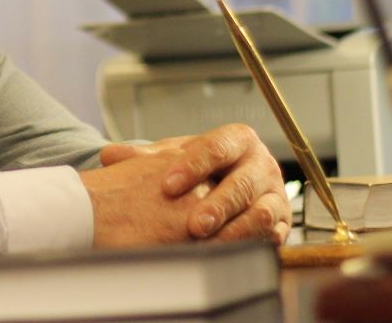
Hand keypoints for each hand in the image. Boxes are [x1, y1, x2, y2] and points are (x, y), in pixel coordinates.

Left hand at [101, 123, 291, 244]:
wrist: (230, 185)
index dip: (192, 166)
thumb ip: (145, 157)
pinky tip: (230, 252)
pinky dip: (251, 244)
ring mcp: (275, 193)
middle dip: (217, 204)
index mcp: (237, 140)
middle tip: (193, 224)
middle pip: (243, 182)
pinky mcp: (282, 222)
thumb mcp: (177, 158)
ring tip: (209, 242)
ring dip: (236, 228)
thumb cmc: (203, 169)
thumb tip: (109, 155)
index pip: (216, 148)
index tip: (166, 185)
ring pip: (261, 211)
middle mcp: (261, 164)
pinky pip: (272, 235)